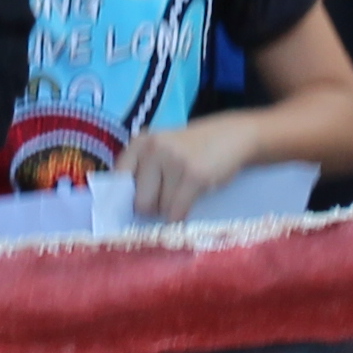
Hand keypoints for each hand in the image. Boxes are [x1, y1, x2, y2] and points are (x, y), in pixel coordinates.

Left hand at [125, 119, 243, 220]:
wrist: (233, 136)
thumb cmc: (193, 150)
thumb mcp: (162, 151)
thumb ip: (142, 171)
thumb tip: (124, 210)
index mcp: (140, 143)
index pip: (118, 180)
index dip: (127, 198)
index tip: (137, 205)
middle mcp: (153, 149)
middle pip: (139, 201)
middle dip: (153, 208)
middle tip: (167, 198)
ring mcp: (174, 161)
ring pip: (160, 209)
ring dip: (171, 210)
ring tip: (183, 193)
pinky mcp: (194, 175)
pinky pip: (177, 211)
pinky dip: (181, 216)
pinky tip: (190, 204)